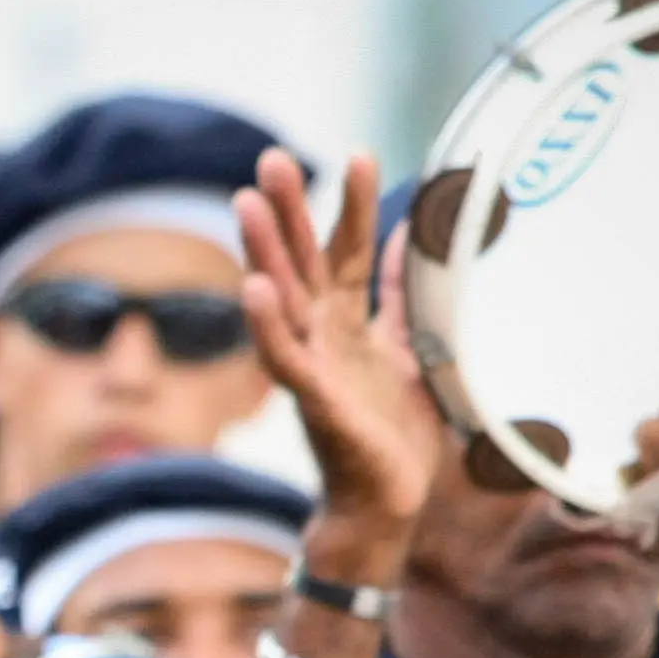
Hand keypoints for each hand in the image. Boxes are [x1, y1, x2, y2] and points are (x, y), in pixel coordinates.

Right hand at [236, 150, 437, 557]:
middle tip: (272, 160)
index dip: (354, 204)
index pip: (346, 249)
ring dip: (263, 250)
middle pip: (302, 260)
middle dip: (287, 210)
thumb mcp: (410, 348)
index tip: (361, 154)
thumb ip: (401, 296)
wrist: (387, 503)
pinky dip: (266, 322)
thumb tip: (411, 237)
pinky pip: (283, 357)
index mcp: (346, 321)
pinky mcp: (312, 400)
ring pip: (282, 298)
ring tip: (246, 203)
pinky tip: (252, 288)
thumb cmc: (393, 432)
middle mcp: (321, 335)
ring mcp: (311, 365)